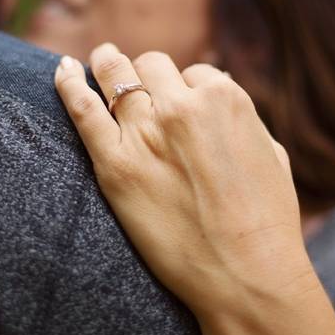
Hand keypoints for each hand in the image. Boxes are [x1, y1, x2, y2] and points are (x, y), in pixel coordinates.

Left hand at [54, 43, 312, 319]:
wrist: (245, 274)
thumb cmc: (266, 223)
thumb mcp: (271, 155)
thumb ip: (245, 120)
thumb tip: (224, 92)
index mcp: (225, 99)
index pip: (194, 74)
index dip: (186, 90)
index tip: (179, 105)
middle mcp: (183, 106)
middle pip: (153, 67)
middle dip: (149, 75)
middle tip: (138, 84)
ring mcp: (146, 132)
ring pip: (117, 76)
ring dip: (107, 64)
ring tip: (98, 60)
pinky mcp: (115, 163)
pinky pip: (82, 109)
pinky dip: (68, 83)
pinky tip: (62, 69)